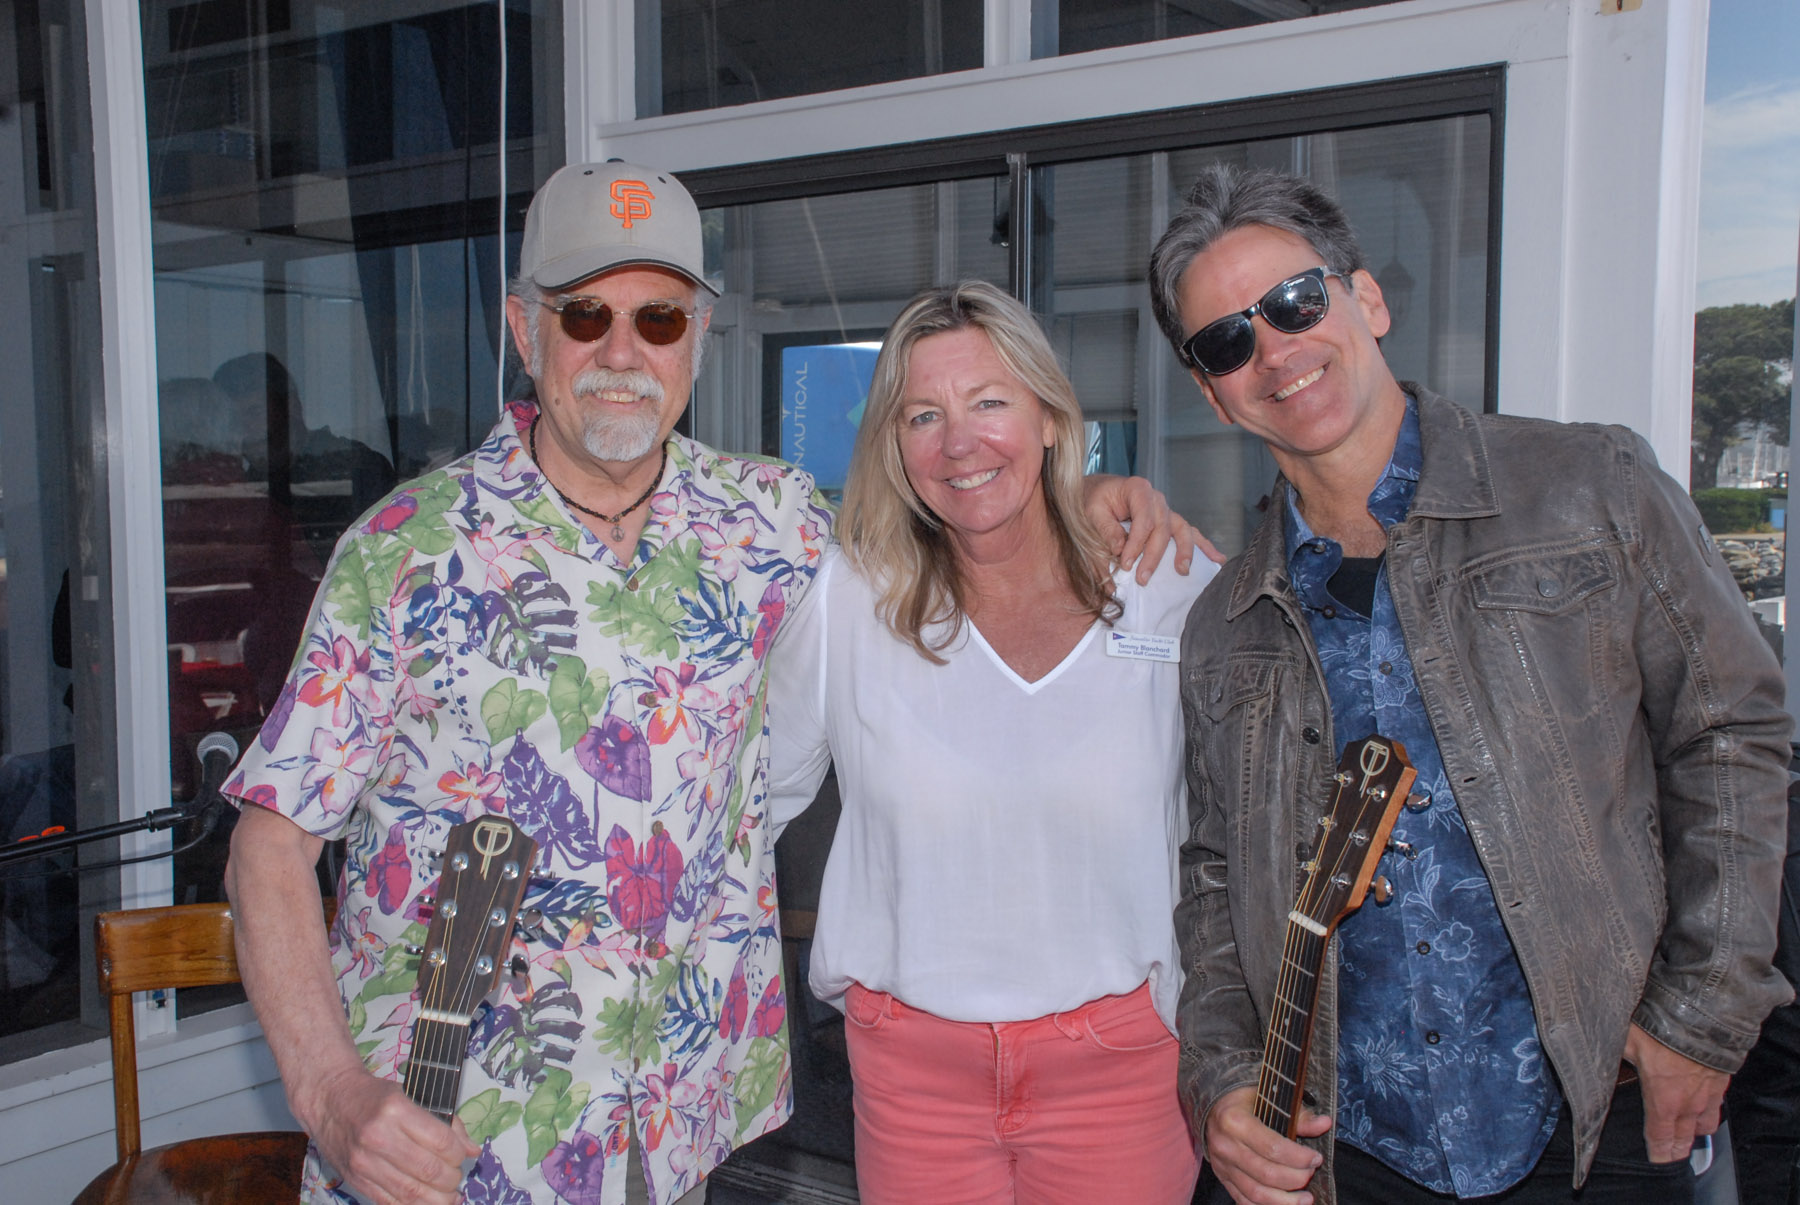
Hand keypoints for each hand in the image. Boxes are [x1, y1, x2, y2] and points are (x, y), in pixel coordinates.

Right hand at [302, 1064, 475, 1204]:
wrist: (329, 1100)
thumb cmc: (372, 1096)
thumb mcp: (411, 1096)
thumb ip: (444, 1123)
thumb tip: (472, 1149)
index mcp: (395, 1110)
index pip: (440, 1141)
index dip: (458, 1154)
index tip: (461, 1155)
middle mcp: (378, 1137)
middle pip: (428, 1170)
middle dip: (451, 1179)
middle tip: (455, 1177)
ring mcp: (364, 1161)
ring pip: (410, 1192)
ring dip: (437, 1199)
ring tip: (448, 1196)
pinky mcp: (354, 1179)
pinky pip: (389, 1202)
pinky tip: (425, 1202)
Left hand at [1082, 474, 1223, 582]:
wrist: (1097, 491)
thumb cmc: (1093, 499)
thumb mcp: (1092, 510)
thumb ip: (1105, 529)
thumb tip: (1119, 549)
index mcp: (1138, 489)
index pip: (1144, 520)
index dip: (1136, 545)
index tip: (1124, 565)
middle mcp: (1157, 498)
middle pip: (1163, 529)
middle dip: (1153, 556)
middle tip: (1143, 579)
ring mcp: (1166, 510)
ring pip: (1182, 530)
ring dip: (1185, 551)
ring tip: (1182, 571)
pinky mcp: (1169, 522)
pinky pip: (1189, 533)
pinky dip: (1203, 546)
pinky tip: (1216, 559)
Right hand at [1205, 1085, 1329, 1203]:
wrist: (1215, 1106)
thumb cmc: (1246, 1101)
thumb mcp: (1270, 1100)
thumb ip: (1299, 1116)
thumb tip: (1324, 1123)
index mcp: (1236, 1121)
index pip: (1272, 1148)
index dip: (1299, 1158)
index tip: (1316, 1159)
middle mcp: (1226, 1145)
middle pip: (1266, 1173)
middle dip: (1296, 1178)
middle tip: (1311, 1174)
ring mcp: (1222, 1164)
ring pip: (1256, 1193)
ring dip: (1285, 1201)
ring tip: (1306, 1199)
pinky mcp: (1222, 1177)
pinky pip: (1244, 1200)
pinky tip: (1285, 1204)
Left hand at [1623, 1023, 1729, 1163]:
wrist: (1703, 1017)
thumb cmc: (1663, 1030)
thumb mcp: (1626, 1041)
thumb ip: (1616, 1053)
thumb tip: (1596, 1049)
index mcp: (1663, 1100)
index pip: (1659, 1136)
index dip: (1658, 1152)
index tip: (1657, 1160)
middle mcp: (1688, 1103)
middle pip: (1684, 1137)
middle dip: (1678, 1148)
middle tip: (1674, 1156)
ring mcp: (1708, 1094)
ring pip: (1705, 1123)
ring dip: (1696, 1130)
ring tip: (1690, 1133)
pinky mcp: (1722, 1081)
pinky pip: (1718, 1104)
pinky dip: (1711, 1110)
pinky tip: (1707, 1106)